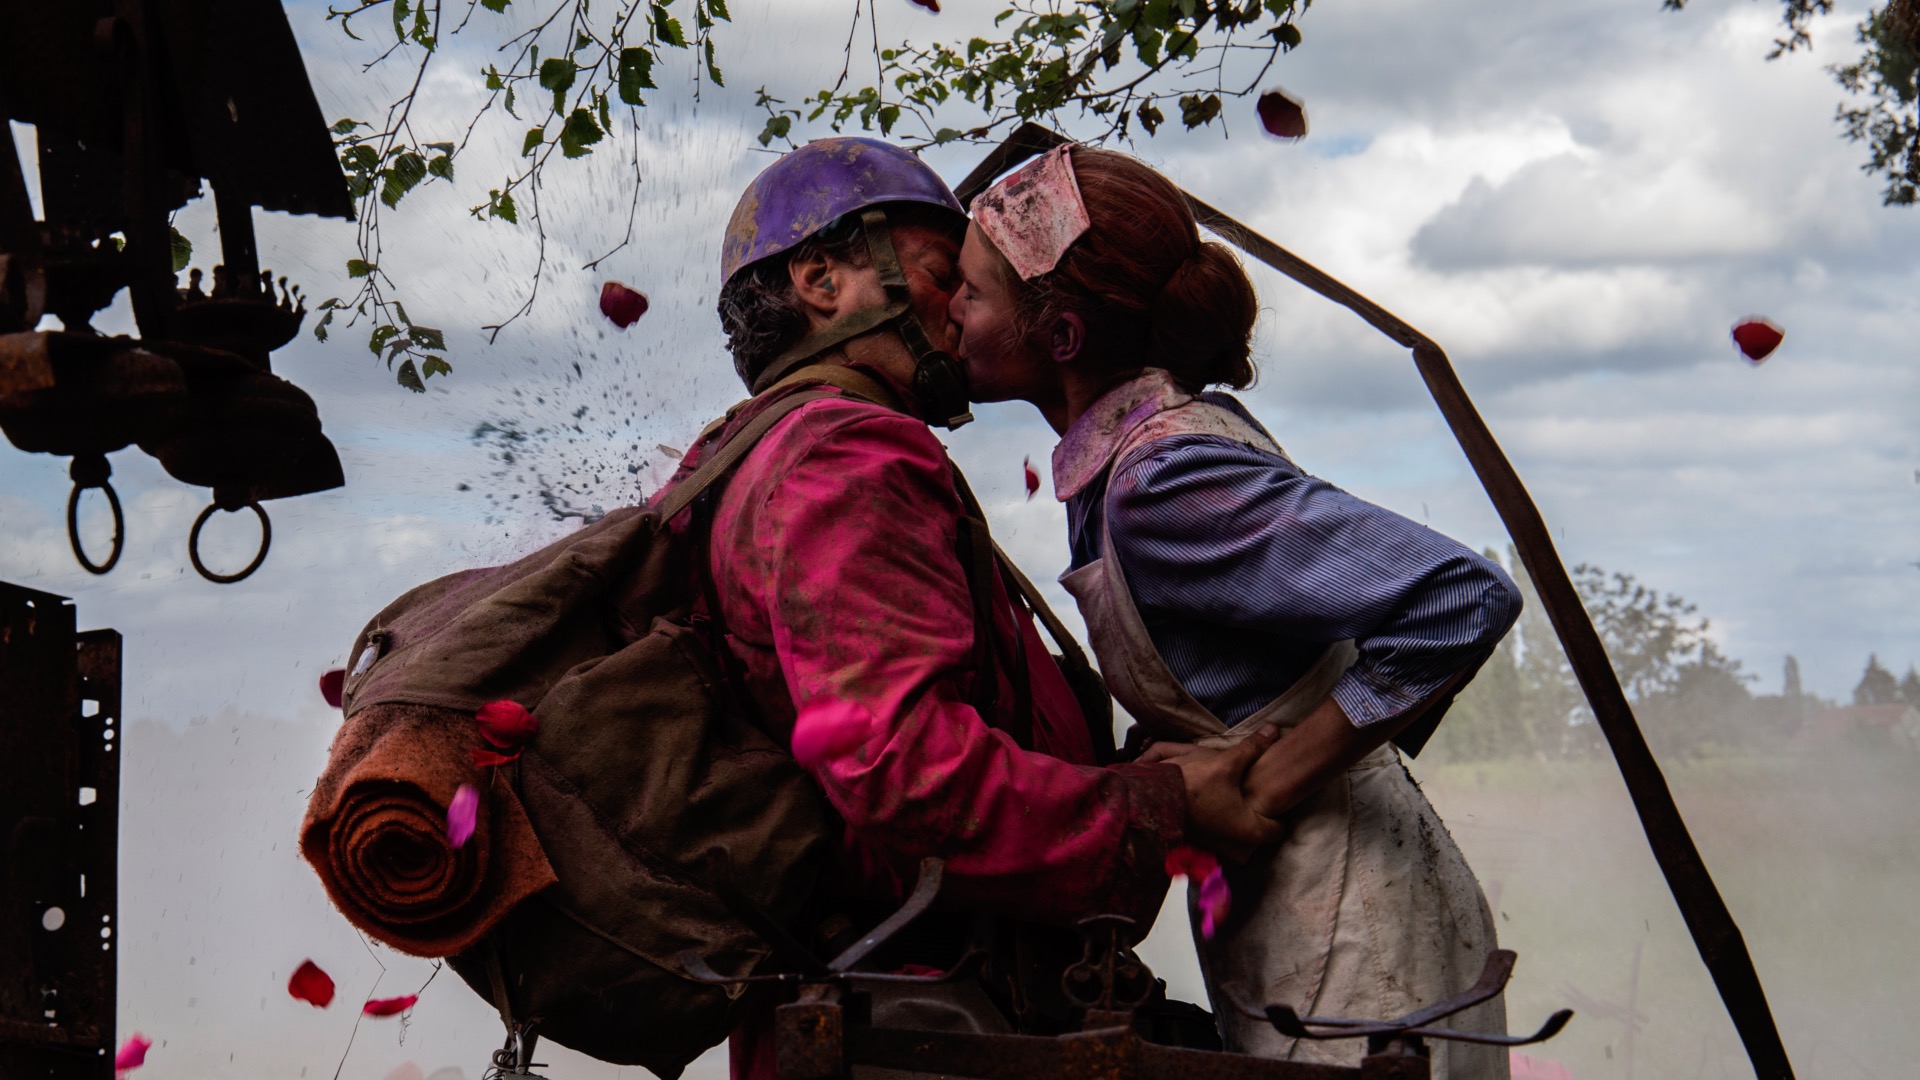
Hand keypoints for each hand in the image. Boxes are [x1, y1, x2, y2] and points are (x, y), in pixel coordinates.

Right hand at [1155, 725, 1284, 862]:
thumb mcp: (1226, 763)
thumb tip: (1273, 730)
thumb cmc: (1194, 786)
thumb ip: (1252, 748)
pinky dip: (1220, 833)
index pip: (1277, 829)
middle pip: (1258, 839)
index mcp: (1249, 830)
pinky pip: (1219, 845)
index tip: (1274, 802)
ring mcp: (1218, 853)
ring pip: (1238, 844)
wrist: (1153, 801)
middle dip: (1257, 823)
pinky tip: (1216, 814)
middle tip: (1257, 804)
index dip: (1278, 813)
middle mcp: (1236, 848)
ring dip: (1238, 829)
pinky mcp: (1200, 851)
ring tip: (1236, 808)